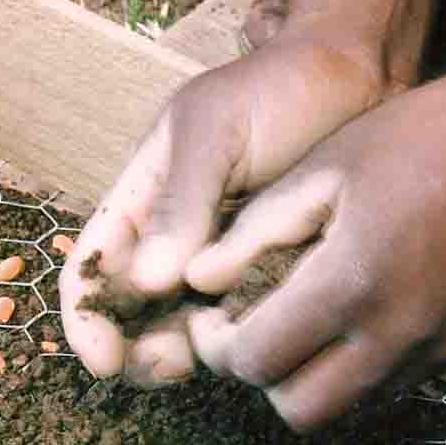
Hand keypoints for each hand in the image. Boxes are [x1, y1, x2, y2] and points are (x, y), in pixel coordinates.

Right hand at [60, 30, 393, 383]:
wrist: (358, 77)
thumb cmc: (277, 91)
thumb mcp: (214, 133)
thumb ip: (180, 203)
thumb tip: (145, 283)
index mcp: (142, 199)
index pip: (90, 267)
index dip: (86, 318)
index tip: (104, 360)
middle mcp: (173, 237)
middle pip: (131, 313)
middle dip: (136, 349)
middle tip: (168, 367)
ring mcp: (219, 259)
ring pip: (181, 325)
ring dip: (182, 352)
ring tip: (208, 358)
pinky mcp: (266, 273)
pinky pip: (238, 320)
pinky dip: (233, 340)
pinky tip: (251, 341)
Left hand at [184, 48, 445, 429]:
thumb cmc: (432, 133)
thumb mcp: (332, 163)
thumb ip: (258, 230)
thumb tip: (196, 278)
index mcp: (352, 283)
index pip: (256, 363)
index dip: (221, 345)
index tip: (214, 313)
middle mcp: (398, 335)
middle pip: (299, 411)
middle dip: (265, 376)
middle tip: (256, 327)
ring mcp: (441, 349)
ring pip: (351, 408)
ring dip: (314, 379)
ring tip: (305, 320)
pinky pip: (398, 385)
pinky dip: (362, 368)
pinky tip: (360, 313)